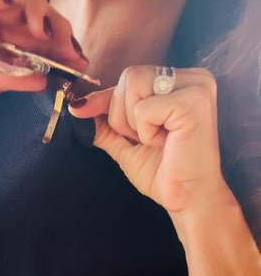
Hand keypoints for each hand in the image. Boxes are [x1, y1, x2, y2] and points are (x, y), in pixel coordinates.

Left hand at [69, 65, 231, 214]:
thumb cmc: (163, 172)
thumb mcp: (126, 143)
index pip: (131, 78)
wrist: (187, 198)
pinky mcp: (194, 101)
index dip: (104, 98)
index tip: (79, 110)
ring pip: (134, 84)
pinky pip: (144, 108)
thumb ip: (105, 124)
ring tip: (157, 141)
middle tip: (147, 140)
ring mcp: (197, 86)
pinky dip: (146, 132)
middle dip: (122, 116)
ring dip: (133, 123)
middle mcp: (194, 77)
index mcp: (181, 82)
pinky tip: (166, 143)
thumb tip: (78, 107)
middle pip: (130, 77)